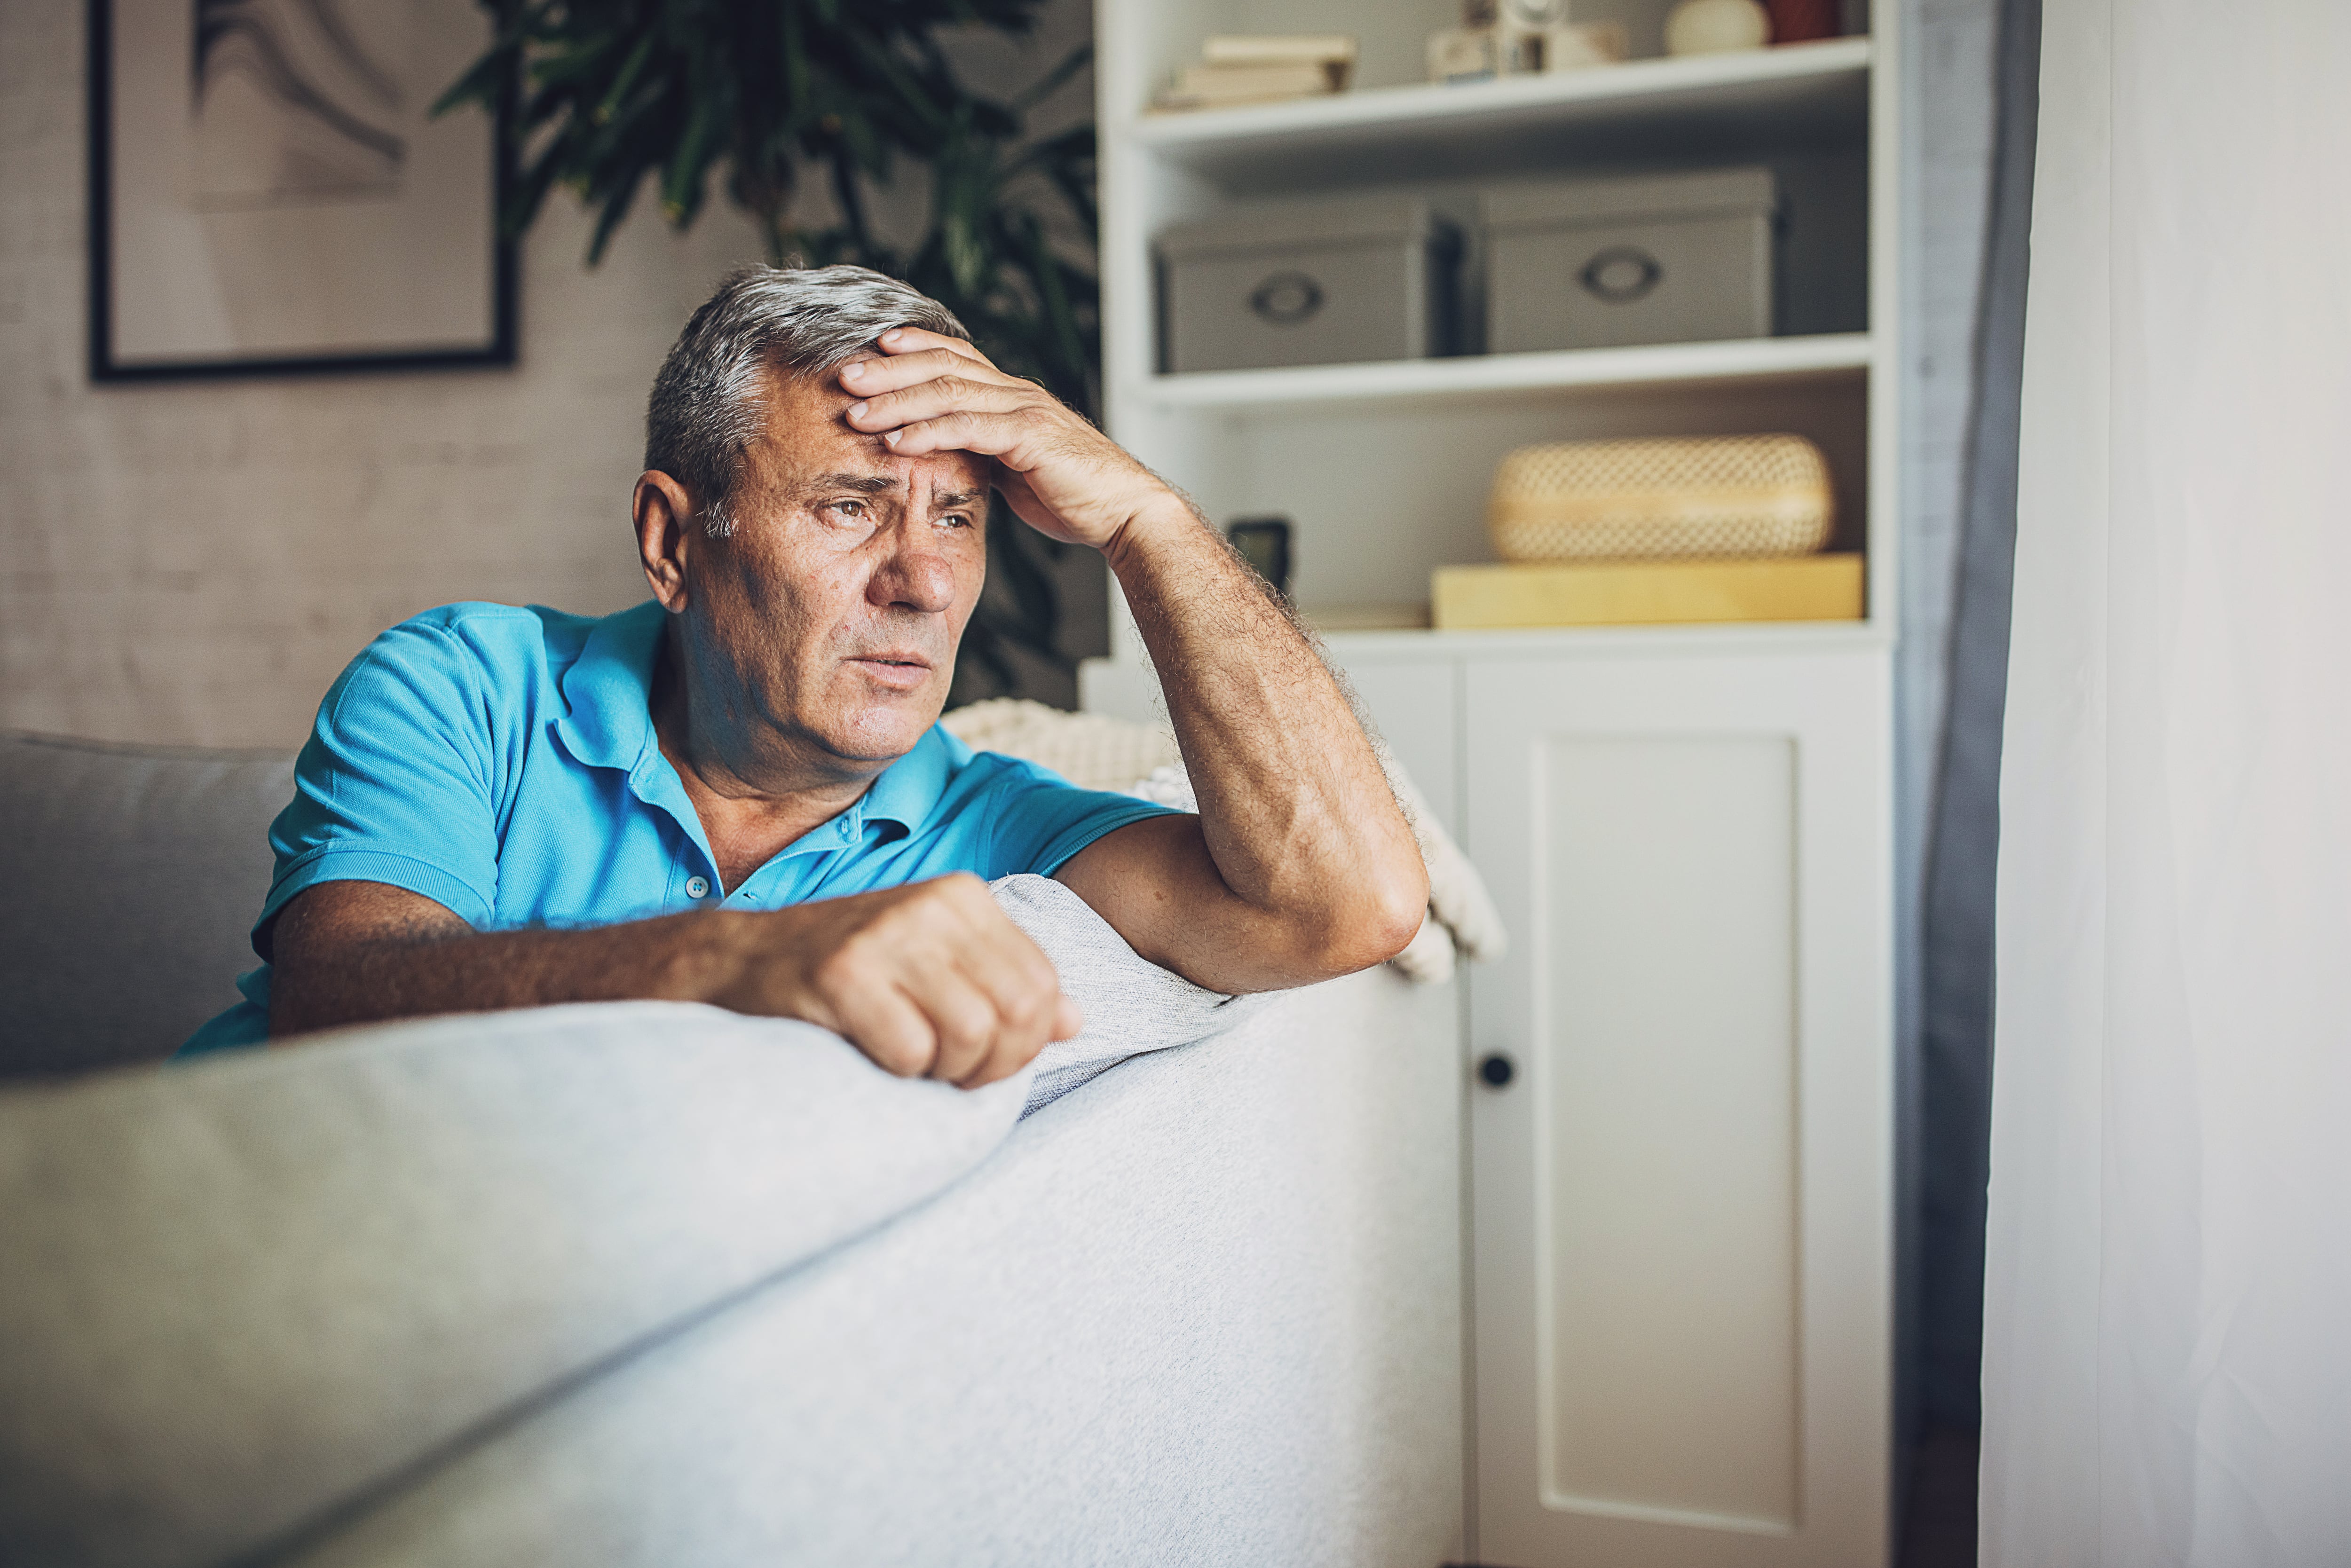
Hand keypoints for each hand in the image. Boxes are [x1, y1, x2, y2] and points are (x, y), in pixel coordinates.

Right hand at [708, 873, 1081, 1087]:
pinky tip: (872, 1056)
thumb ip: (1005, 984)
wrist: (738, 963)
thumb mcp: (935, 964)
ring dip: (944, 1072)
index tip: (982, 1058)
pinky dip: (898, 1072)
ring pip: (970, 1035)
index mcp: (964, 897)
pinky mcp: (839, 974)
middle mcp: (930, 905)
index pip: (1043, 987)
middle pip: (1016, 1015)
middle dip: (992, 1066)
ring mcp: (883, 935)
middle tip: (950, 1074)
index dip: (1024, 1044)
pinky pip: (909, 1051)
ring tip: (910, 1061)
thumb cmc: (849, 974)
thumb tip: (1075, 1020)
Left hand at [836, 328, 1182, 552]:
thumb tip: (949, 454)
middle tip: (843, 374)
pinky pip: (968, 428)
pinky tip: (897, 442)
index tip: (871, 350)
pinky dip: (928, 432)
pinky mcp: (1029, 438)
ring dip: (897, 401)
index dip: (912, 348)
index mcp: (1013, 395)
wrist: (1124, 512)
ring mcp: (1024, 411)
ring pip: (948, 392)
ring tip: (856, 412)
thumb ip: (984, 451)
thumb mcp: (1017, 467)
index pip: (955, 357)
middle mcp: (1017, 393)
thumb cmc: (1073, 495)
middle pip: (942, 365)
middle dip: (888, 369)